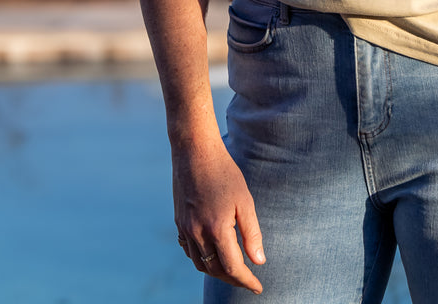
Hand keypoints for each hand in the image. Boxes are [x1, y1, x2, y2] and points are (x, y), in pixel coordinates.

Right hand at [172, 142, 265, 292]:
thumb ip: (252, 234)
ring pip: (199, 263)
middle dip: (232, 279)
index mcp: (216, 229)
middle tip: (248, 280)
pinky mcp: (179, 221)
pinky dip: (201, 259)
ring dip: (216, 272)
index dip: (246, 281)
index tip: (258, 287)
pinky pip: (188, 250)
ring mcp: (185, 228)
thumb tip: (259, 261)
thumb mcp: (245, 201)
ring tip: (232, 270)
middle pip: (215, 270)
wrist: (194, 151)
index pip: (232, 267)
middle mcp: (197, 232)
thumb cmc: (224, 173)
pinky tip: (211, 254)